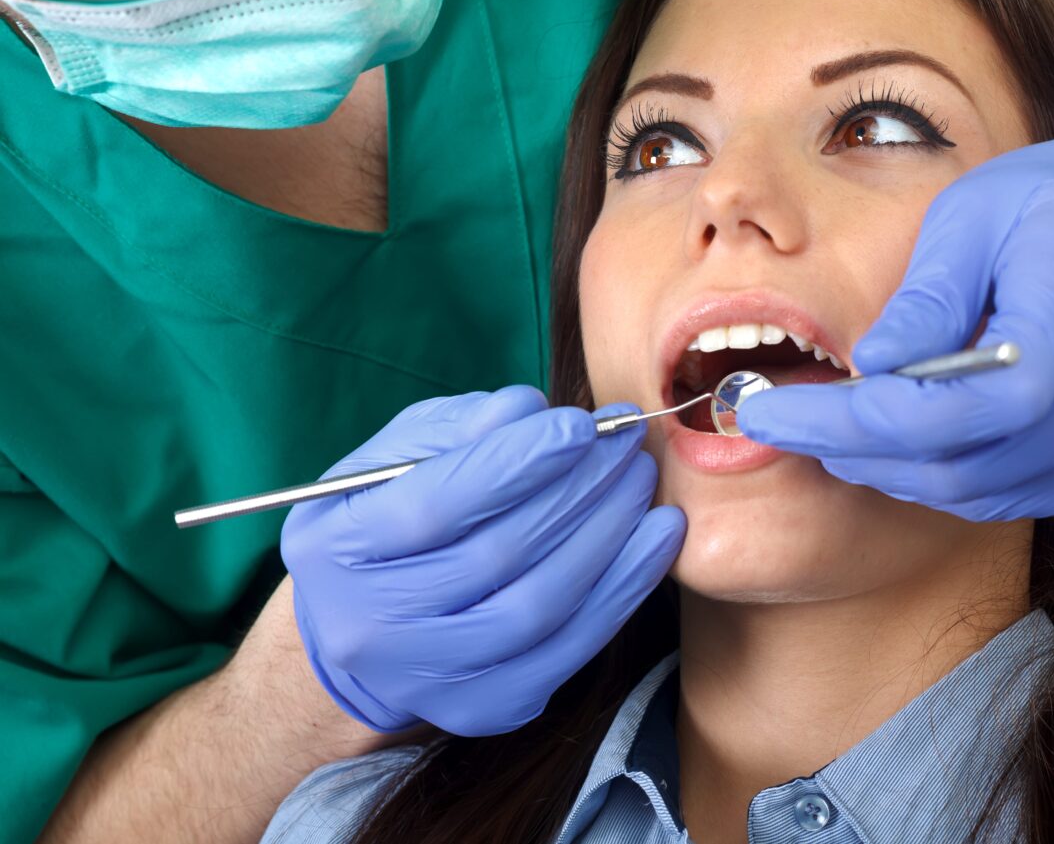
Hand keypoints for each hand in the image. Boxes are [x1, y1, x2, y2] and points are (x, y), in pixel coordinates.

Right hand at [281, 386, 685, 735]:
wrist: (354, 632)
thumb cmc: (379, 521)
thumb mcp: (389, 460)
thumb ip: (452, 429)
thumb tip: (528, 408)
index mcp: (333, 551)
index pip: (435, 506)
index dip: (516, 463)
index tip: (579, 425)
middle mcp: (370, 628)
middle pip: (497, 556)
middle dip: (576, 490)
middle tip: (624, 443)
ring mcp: (428, 680)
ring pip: (539, 607)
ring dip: (608, 537)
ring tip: (640, 481)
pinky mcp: (483, 708)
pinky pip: (569, 650)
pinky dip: (623, 590)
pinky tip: (656, 539)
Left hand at [736, 87, 1053, 520]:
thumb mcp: (977, 210)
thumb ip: (926, 296)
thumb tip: (865, 369)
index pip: (954, 409)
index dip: (851, 422)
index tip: (769, 412)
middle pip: (958, 463)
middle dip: (851, 449)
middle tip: (780, 421)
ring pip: (978, 494)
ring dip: (891, 469)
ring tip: (831, 428)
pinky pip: (1011, 495)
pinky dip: (946, 476)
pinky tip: (906, 438)